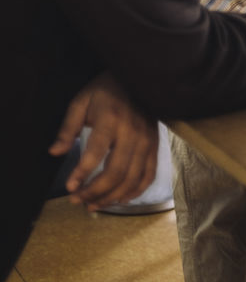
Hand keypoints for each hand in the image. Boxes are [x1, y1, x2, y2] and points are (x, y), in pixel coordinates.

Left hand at [49, 73, 158, 210]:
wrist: (138, 76)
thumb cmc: (105, 89)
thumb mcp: (81, 102)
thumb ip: (67, 128)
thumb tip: (54, 152)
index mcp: (111, 119)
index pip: (95, 153)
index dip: (81, 174)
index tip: (69, 188)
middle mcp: (132, 132)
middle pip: (115, 172)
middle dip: (95, 192)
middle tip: (78, 201)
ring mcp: (146, 139)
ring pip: (132, 178)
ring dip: (112, 197)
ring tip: (94, 205)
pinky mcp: (155, 144)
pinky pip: (149, 174)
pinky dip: (136, 191)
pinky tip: (121, 199)